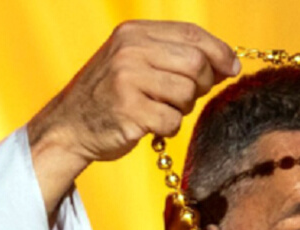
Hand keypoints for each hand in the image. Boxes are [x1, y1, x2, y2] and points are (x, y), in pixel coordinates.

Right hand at [29, 21, 238, 218]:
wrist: (68, 126)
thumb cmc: (110, 95)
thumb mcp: (135, 60)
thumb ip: (175, 56)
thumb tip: (227, 63)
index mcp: (134, 32)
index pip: (191, 34)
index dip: (219, 51)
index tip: (231, 67)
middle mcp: (129, 50)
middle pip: (196, 63)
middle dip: (202, 83)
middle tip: (186, 96)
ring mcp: (127, 80)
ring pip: (187, 93)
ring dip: (182, 108)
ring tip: (160, 109)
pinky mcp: (129, 112)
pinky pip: (172, 121)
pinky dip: (168, 127)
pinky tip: (149, 125)